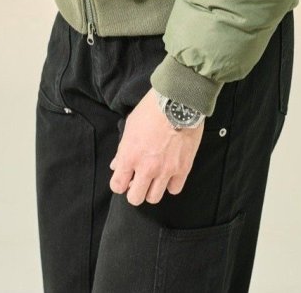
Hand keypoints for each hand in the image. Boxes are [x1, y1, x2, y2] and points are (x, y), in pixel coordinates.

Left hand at [109, 87, 204, 204]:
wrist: (178, 101)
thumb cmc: (151, 110)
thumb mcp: (130, 126)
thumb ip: (123, 149)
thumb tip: (116, 164)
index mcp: (130, 156)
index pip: (117, 186)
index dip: (119, 184)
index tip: (124, 178)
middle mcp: (146, 168)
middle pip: (135, 198)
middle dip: (135, 191)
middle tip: (139, 180)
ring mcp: (166, 170)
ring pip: (154, 198)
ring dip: (152, 189)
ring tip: (155, 178)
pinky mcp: (183, 168)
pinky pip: (174, 189)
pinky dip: (171, 184)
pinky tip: (170, 174)